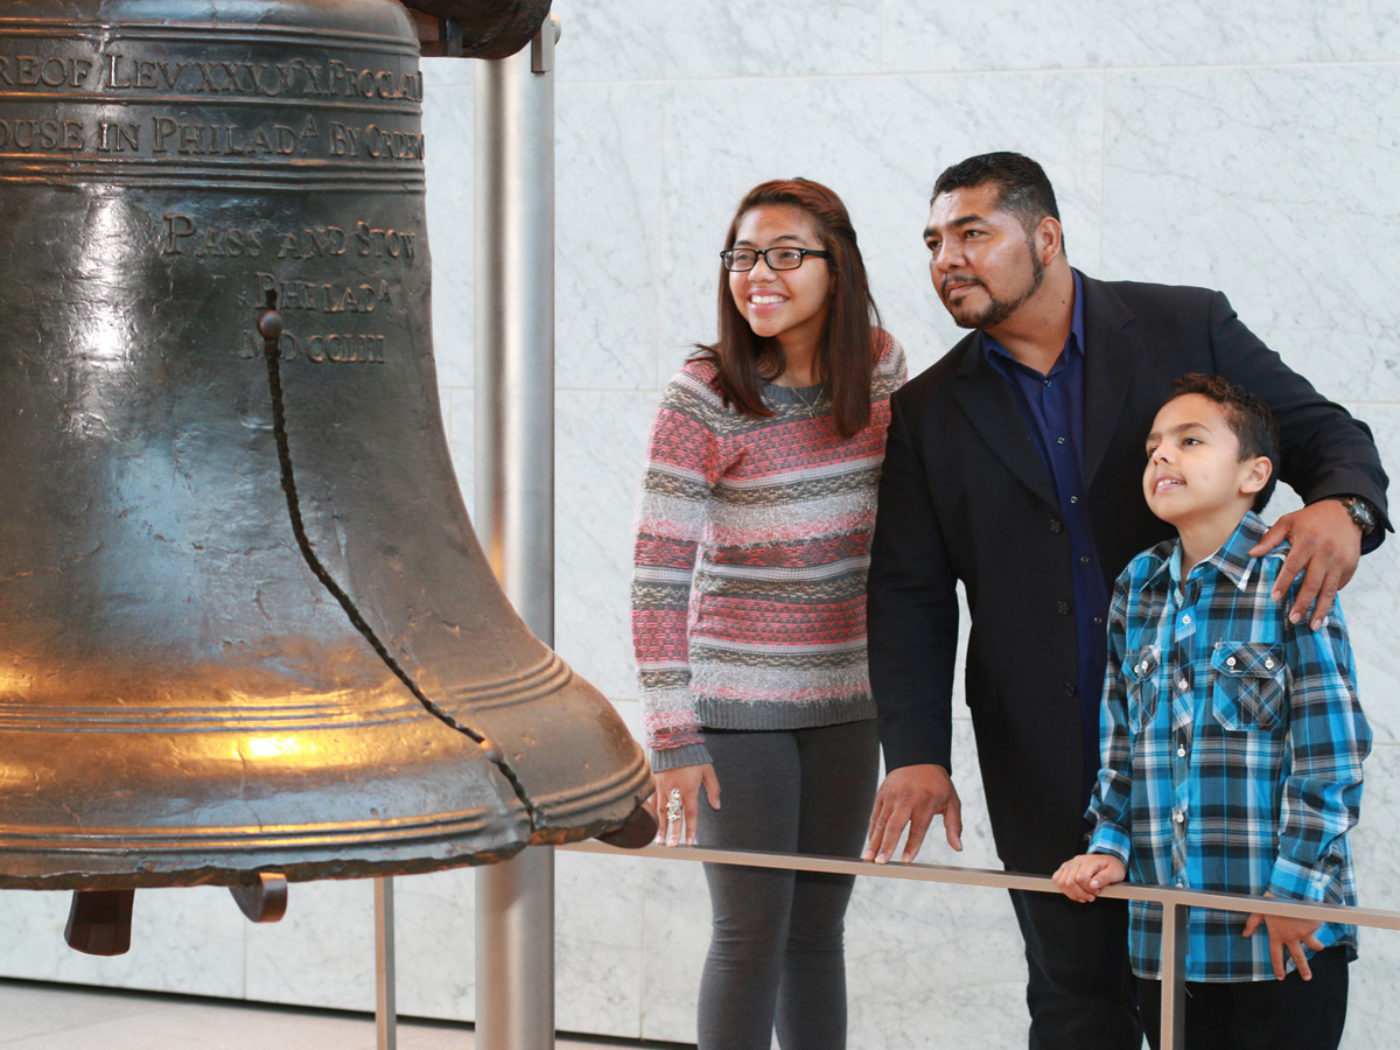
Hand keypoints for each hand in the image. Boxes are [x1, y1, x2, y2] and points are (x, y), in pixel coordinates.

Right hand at [650, 763, 719, 846]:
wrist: (674, 740)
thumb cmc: (693, 756)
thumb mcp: (708, 771)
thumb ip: (713, 789)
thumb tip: (717, 806)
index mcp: (689, 788)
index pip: (690, 813)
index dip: (690, 829)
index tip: (689, 842)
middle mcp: (675, 790)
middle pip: (674, 816)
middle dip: (674, 832)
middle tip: (672, 847)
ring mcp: (662, 787)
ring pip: (661, 811)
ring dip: (661, 827)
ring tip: (660, 840)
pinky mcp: (654, 783)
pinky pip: (653, 802)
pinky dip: (653, 814)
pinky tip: (652, 823)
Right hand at [862, 763, 961, 863]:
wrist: (919, 758)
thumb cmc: (937, 784)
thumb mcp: (952, 802)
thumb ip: (954, 825)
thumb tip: (958, 847)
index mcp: (925, 801)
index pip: (917, 828)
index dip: (911, 845)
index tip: (906, 861)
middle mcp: (906, 799)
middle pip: (894, 825)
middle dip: (886, 845)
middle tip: (880, 862)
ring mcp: (891, 796)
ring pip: (881, 821)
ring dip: (874, 841)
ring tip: (869, 857)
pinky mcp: (882, 794)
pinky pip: (875, 814)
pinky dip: (872, 830)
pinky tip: (870, 843)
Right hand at [1052, 853, 1125, 902]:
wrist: (1107, 861)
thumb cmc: (1111, 867)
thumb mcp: (1115, 872)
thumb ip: (1105, 878)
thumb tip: (1093, 885)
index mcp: (1088, 861)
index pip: (1081, 878)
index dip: (1088, 889)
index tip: (1096, 892)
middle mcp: (1076, 862)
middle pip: (1070, 882)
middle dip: (1081, 894)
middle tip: (1090, 896)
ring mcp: (1069, 865)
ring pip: (1062, 882)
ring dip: (1072, 894)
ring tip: (1083, 896)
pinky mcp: (1064, 869)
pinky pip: (1056, 880)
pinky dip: (1063, 890)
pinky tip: (1074, 892)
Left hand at [1243, 893, 1325, 979]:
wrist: (1291, 888)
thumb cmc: (1273, 898)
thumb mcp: (1259, 909)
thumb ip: (1252, 923)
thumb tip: (1244, 934)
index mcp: (1277, 934)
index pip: (1276, 955)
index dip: (1278, 967)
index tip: (1281, 977)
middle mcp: (1291, 937)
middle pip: (1299, 957)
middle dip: (1303, 969)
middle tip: (1307, 978)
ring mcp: (1305, 933)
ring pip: (1314, 945)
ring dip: (1317, 947)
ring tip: (1319, 947)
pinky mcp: (1315, 926)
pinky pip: (1317, 927)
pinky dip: (1316, 923)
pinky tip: (1314, 916)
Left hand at [1248, 500, 1360, 629]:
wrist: (1345, 513)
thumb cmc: (1311, 519)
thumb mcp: (1288, 522)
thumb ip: (1270, 538)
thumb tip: (1251, 554)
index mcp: (1307, 542)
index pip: (1293, 566)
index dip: (1284, 583)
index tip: (1275, 598)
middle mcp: (1325, 553)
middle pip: (1313, 583)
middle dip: (1303, 603)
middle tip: (1293, 619)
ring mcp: (1340, 562)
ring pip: (1329, 590)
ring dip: (1320, 609)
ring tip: (1311, 625)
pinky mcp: (1350, 567)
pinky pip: (1338, 587)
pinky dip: (1330, 599)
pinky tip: (1322, 611)